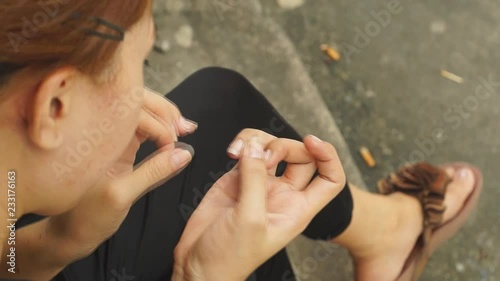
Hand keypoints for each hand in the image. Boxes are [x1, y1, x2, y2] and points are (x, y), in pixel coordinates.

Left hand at [48, 87, 197, 260]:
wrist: (71, 232)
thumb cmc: (86, 216)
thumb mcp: (122, 195)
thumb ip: (154, 172)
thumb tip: (184, 153)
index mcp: (96, 136)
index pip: (132, 111)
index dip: (157, 124)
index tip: (171, 146)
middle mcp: (103, 131)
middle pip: (138, 102)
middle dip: (165, 111)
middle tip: (186, 128)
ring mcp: (113, 137)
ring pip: (143, 112)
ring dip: (167, 117)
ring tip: (187, 128)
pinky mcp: (122, 147)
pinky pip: (144, 128)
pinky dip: (162, 129)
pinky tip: (177, 133)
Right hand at [173, 130, 345, 280]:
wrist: (199, 264)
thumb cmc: (229, 256)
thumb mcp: (249, 220)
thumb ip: (255, 180)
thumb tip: (255, 146)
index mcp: (297, 209)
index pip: (330, 179)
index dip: (328, 156)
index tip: (312, 141)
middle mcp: (283, 194)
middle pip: (300, 156)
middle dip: (283, 145)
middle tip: (264, 155)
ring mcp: (260, 184)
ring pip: (272, 148)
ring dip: (259, 141)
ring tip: (241, 153)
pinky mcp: (238, 178)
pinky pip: (247, 150)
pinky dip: (242, 144)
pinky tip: (232, 152)